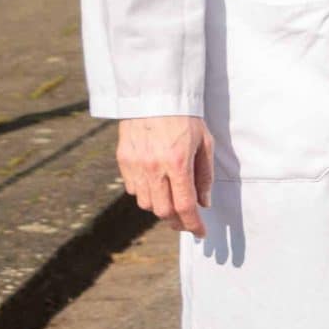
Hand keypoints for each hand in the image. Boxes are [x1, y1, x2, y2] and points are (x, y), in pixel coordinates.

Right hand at [117, 115, 213, 236]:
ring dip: (160, 208)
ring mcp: (135, 165)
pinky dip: (145, 194)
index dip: (194, 225)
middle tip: (187, 222)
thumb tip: (204, 202)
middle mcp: (154, 168)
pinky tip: (156, 187)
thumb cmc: (185, 118)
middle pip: (163, 211)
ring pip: (146, 203)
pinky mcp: (123, 160)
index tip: (200, 232)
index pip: (185, 206)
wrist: (154, 96)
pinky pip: (133, 189)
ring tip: (172, 203)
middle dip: (177, 222)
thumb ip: (205, 176)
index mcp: (178, 163)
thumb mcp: (205, 143)